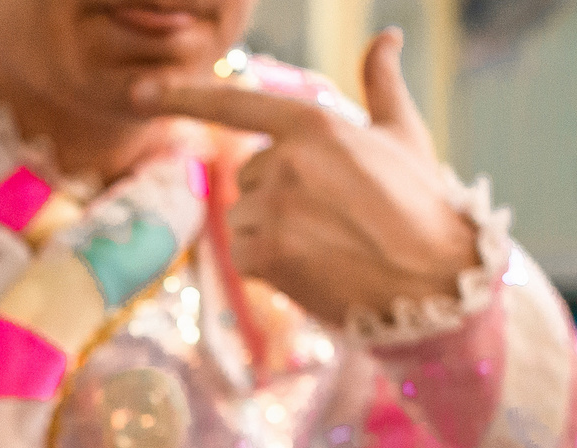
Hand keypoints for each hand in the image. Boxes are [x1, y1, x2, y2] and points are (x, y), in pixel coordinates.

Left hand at [129, 30, 477, 328]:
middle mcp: (287, 159)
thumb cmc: (423, 205)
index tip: (139, 90)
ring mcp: (273, 207)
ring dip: (270, 234)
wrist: (436, 281)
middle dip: (276, 196)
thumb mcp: (402, 134)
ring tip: (325, 244)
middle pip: (246, 176)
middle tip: (332, 217)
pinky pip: (240, 255)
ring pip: (241, 218)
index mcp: (314, 123)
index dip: (183, 94)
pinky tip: (310, 268)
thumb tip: (385, 36)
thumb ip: (381, 84)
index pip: (236, 103)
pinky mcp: (266, 253)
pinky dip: (265, 266)